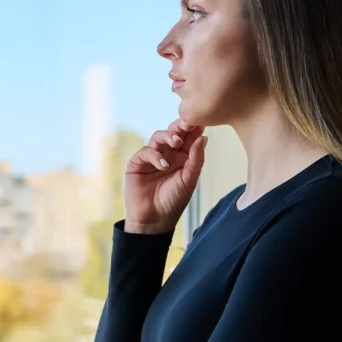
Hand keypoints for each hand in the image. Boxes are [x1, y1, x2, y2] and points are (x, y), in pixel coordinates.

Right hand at [124, 120, 206, 234]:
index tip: (201, 121)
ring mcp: (152, 158)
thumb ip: (196, 159)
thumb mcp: (189, 181)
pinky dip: (155, 155)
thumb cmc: (173, 202)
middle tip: (187, 124)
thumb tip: (204, 137)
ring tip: (176, 143)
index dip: (194, 128)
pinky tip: (163, 165)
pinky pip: (146, 151)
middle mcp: (168, 154)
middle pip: (173, 132)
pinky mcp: (137, 163)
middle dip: (180, 126)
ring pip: (158, 136)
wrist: (153, 220)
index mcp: (183, 157)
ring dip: (168, 136)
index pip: (189, 137)